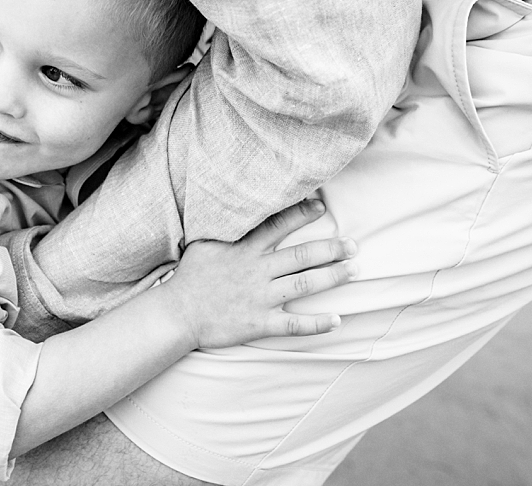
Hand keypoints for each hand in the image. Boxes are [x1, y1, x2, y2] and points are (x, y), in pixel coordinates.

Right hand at [164, 198, 356, 350]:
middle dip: (332, 249)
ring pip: (305, 285)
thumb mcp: (204, 243)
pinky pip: (294, 325)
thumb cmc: (190, 277)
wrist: (178, 314)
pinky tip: (337, 320)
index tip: (321, 207)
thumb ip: (226, 228)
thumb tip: (238, 207)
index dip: (302, 214)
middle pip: (302, 256)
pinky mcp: (260, 323)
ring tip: (354, 270)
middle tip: (353, 245)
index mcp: (244, 249)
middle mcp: (257, 271)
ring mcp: (261, 298)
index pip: (278, 225)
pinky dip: (317, 323)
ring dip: (333, 277)